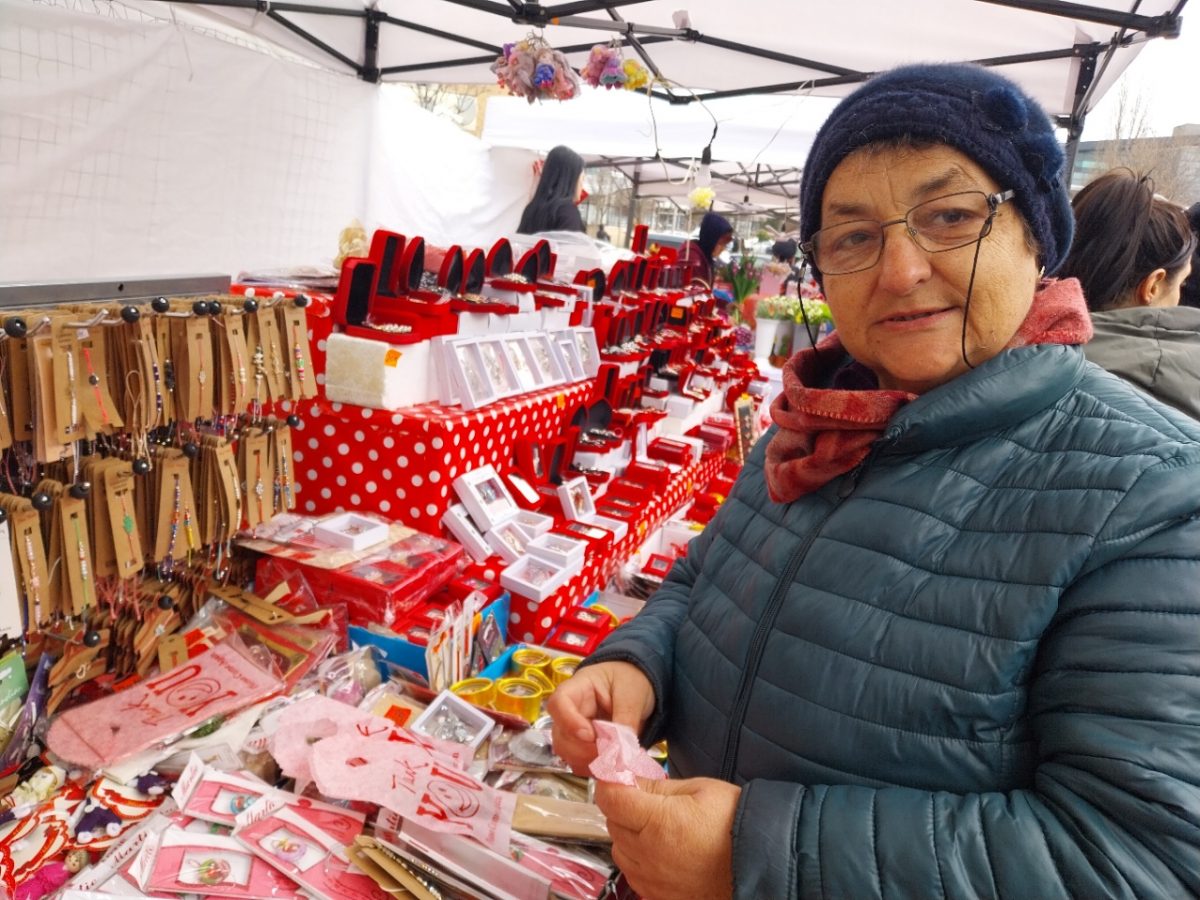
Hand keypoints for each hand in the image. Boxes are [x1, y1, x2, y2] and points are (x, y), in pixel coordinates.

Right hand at [546, 661, 653, 774]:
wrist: (637, 686)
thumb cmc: (631, 679)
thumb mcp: (633, 693)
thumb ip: (626, 719)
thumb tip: (621, 751)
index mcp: (578, 688)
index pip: (558, 704)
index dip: (569, 722)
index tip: (590, 736)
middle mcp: (569, 711)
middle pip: (561, 736)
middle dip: (585, 750)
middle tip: (613, 753)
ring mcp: (573, 731)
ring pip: (568, 754)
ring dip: (591, 762)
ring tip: (617, 758)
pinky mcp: (582, 747)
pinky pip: (580, 764)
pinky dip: (596, 769)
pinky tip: (614, 764)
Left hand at [595, 776, 739, 899]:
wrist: (761, 864)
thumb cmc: (735, 824)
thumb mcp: (699, 790)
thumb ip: (658, 786)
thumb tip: (631, 778)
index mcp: (658, 823)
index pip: (611, 799)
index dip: (611, 782)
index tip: (618, 775)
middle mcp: (649, 855)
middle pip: (613, 823)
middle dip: (623, 807)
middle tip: (645, 798)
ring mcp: (652, 880)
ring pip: (619, 850)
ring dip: (628, 834)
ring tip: (656, 825)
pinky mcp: (658, 896)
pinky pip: (633, 873)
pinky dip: (639, 859)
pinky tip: (661, 849)